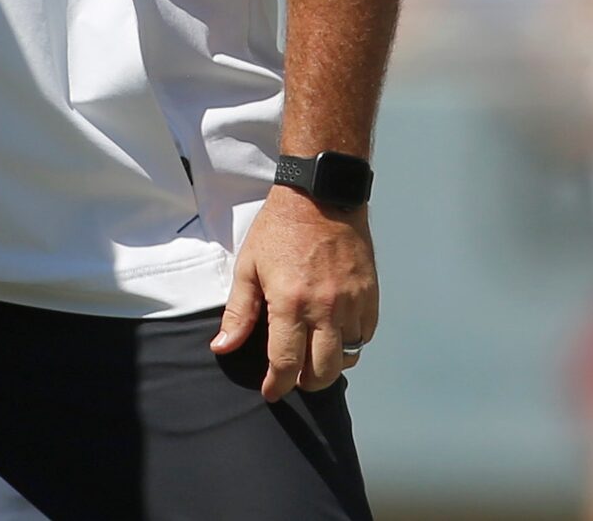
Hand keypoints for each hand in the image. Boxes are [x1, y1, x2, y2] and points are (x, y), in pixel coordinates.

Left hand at [211, 187, 376, 401]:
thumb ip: (238, 312)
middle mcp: (325, 309)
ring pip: (348, 357)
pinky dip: (350, 345)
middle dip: (306, 383)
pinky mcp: (370, 297)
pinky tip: (334, 337)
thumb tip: (222, 347)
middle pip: (322, 371)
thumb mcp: (248, 267)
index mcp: (290, 302)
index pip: (286, 362)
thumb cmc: (278, 231)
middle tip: (293, 378)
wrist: (321, 199)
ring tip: (312, 358)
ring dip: (329, 365)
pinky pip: (365, 336)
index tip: (270, 393)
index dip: (277, 384)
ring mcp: (352, 304)